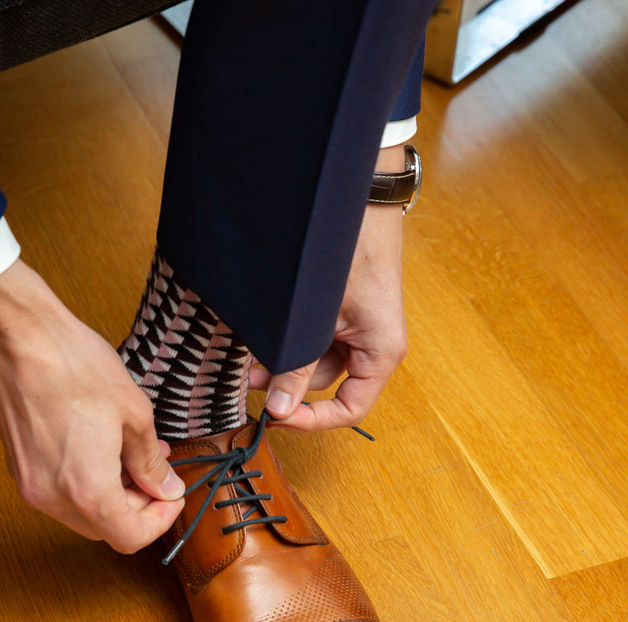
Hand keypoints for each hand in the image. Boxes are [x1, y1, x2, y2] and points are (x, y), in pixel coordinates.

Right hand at [0, 260, 184, 552]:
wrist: (13, 336)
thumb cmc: (72, 365)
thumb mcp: (133, 412)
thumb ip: (150, 461)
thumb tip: (164, 486)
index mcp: (87, 491)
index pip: (131, 538)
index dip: (159, 520)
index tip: (171, 494)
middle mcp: (52, 498)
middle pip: (104, 529)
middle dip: (136, 507)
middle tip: (155, 472)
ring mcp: (29, 484)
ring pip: (80, 512)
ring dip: (111, 494)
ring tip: (130, 453)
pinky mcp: (17, 467)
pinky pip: (58, 491)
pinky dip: (84, 481)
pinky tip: (100, 446)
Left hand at [250, 145, 408, 431]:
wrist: (356, 195)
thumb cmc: (349, 250)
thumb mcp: (315, 318)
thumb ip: (297, 365)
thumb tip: (279, 409)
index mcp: (381, 353)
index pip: (349, 410)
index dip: (311, 420)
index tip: (275, 415)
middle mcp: (371, 345)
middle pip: (324, 385)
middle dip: (284, 382)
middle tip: (246, 375)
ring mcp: (354, 327)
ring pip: (312, 360)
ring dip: (281, 359)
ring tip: (248, 347)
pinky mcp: (339, 310)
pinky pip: (311, 336)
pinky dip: (287, 338)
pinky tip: (262, 328)